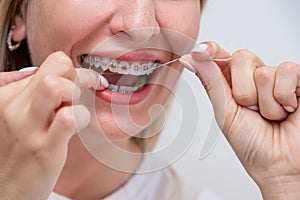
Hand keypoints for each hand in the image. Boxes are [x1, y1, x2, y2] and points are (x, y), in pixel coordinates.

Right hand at [0, 52, 106, 199]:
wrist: (5, 191)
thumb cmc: (16, 153)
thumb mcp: (16, 117)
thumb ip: (29, 94)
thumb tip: (44, 73)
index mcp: (7, 96)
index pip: (49, 64)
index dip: (71, 69)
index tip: (83, 80)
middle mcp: (14, 107)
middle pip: (56, 66)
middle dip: (80, 75)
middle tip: (88, 89)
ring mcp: (27, 128)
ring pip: (57, 86)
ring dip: (78, 92)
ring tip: (79, 107)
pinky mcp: (43, 149)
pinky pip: (68, 117)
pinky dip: (82, 115)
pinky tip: (80, 123)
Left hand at [180, 42, 299, 199]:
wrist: (279, 165)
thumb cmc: (252, 145)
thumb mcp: (224, 111)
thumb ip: (211, 81)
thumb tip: (190, 58)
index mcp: (233, 84)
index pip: (221, 56)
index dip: (211, 51)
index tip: (200, 51)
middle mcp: (253, 77)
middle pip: (241, 58)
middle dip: (242, 92)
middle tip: (251, 110)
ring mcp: (276, 78)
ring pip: (262, 71)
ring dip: (265, 103)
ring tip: (271, 116)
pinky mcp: (299, 80)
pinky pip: (286, 71)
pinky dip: (283, 97)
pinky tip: (288, 109)